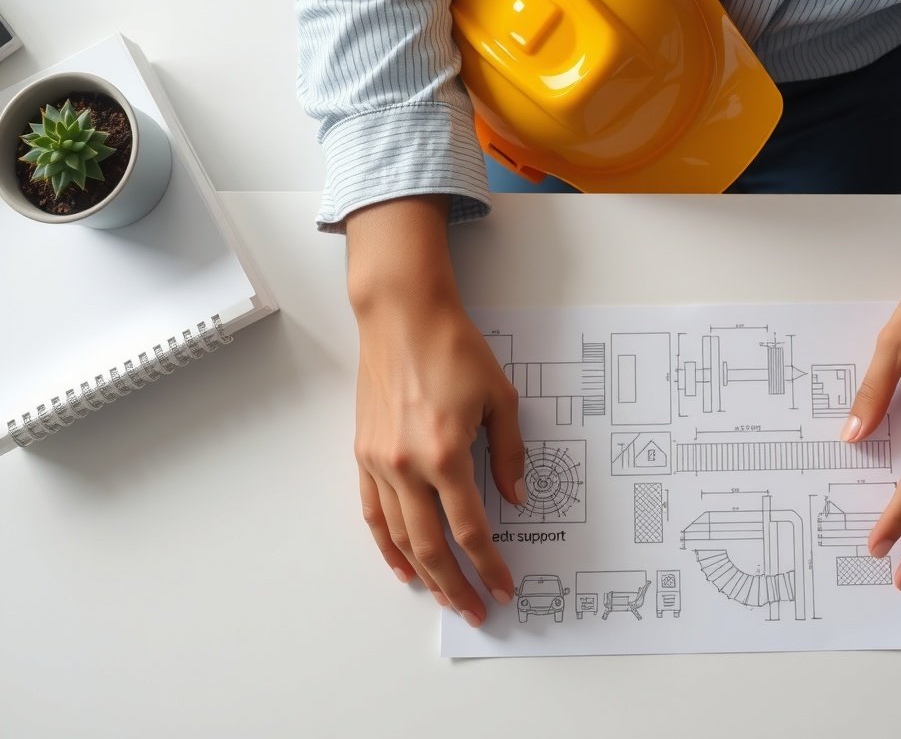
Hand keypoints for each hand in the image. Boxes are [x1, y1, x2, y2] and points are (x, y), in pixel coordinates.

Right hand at [346, 196, 526, 625]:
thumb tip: (514, 498)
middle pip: (433, 546)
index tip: (503, 586)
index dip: (489, 565)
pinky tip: (402, 565)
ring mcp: (380, 463)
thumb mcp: (501, 398)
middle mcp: (408, 466)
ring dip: (423, 574)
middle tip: (475, 609)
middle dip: (456, 585)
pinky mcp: (363, 454)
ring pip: (401, 537)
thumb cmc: (454, 348)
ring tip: (443, 597)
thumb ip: (510, 454)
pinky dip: (387, 544)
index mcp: (446, 455)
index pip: (471, 530)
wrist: (402, 316)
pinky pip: (374, 513)